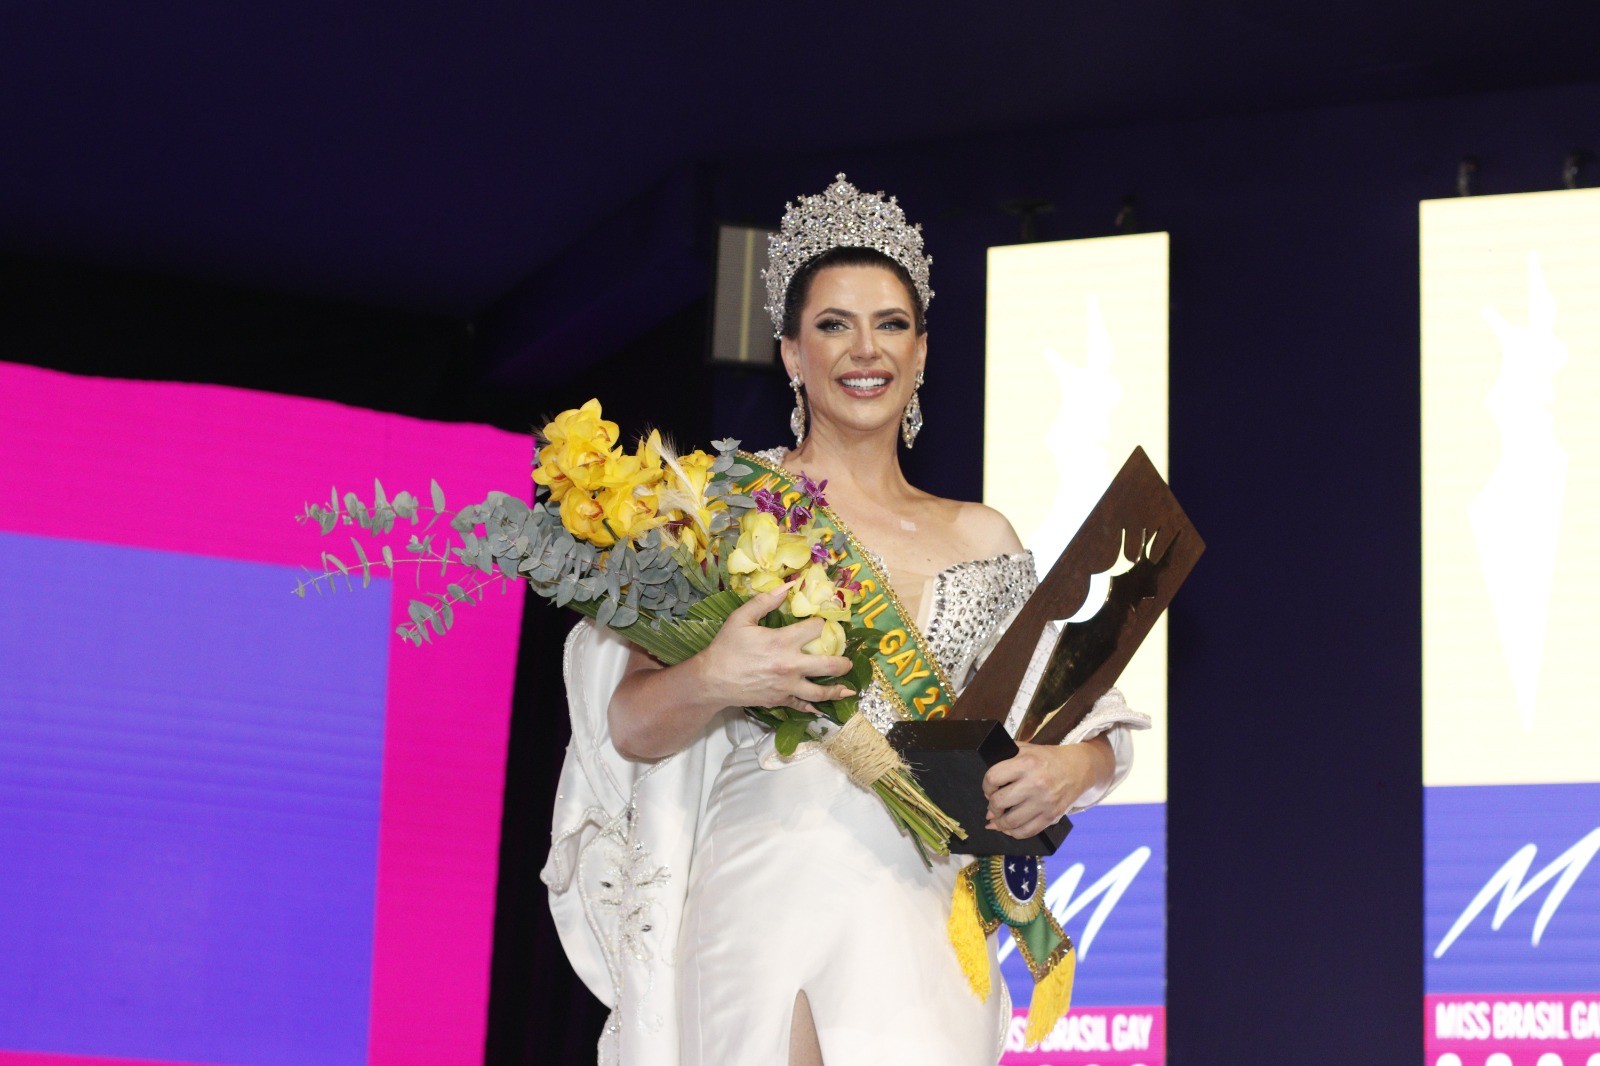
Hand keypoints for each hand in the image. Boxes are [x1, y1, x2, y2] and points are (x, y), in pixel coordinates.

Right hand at [694, 582, 855, 712]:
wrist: (712, 680)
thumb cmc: (726, 647)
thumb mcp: (741, 618)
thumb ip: (765, 601)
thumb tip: (788, 587)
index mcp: (783, 641)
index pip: (815, 629)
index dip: (822, 623)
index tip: (825, 623)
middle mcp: (791, 665)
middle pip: (829, 664)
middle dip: (843, 662)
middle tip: (848, 660)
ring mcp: (787, 686)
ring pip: (821, 691)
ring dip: (837, 689)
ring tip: (848, 688)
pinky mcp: (780, 699)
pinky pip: (802, 705)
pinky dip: (814, 708)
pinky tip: (823, 708)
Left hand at [982, 738, 1111, 838]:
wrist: (1079, 767)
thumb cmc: (1048, 758)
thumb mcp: (1027, 748)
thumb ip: (1006, 757)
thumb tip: (989, 780)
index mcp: (1026, 763)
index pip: (993, 778)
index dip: (986, 786)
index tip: (989, 789)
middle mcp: (1035, 783)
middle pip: (999, 802)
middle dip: (991, 807)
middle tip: (993, 806)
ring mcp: (1044, 802)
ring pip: (1011, 821)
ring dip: (999, 823)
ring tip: (997, 820)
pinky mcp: (1052, 816)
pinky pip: (1027, 832)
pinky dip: (1014, 833)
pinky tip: (1009, 829)